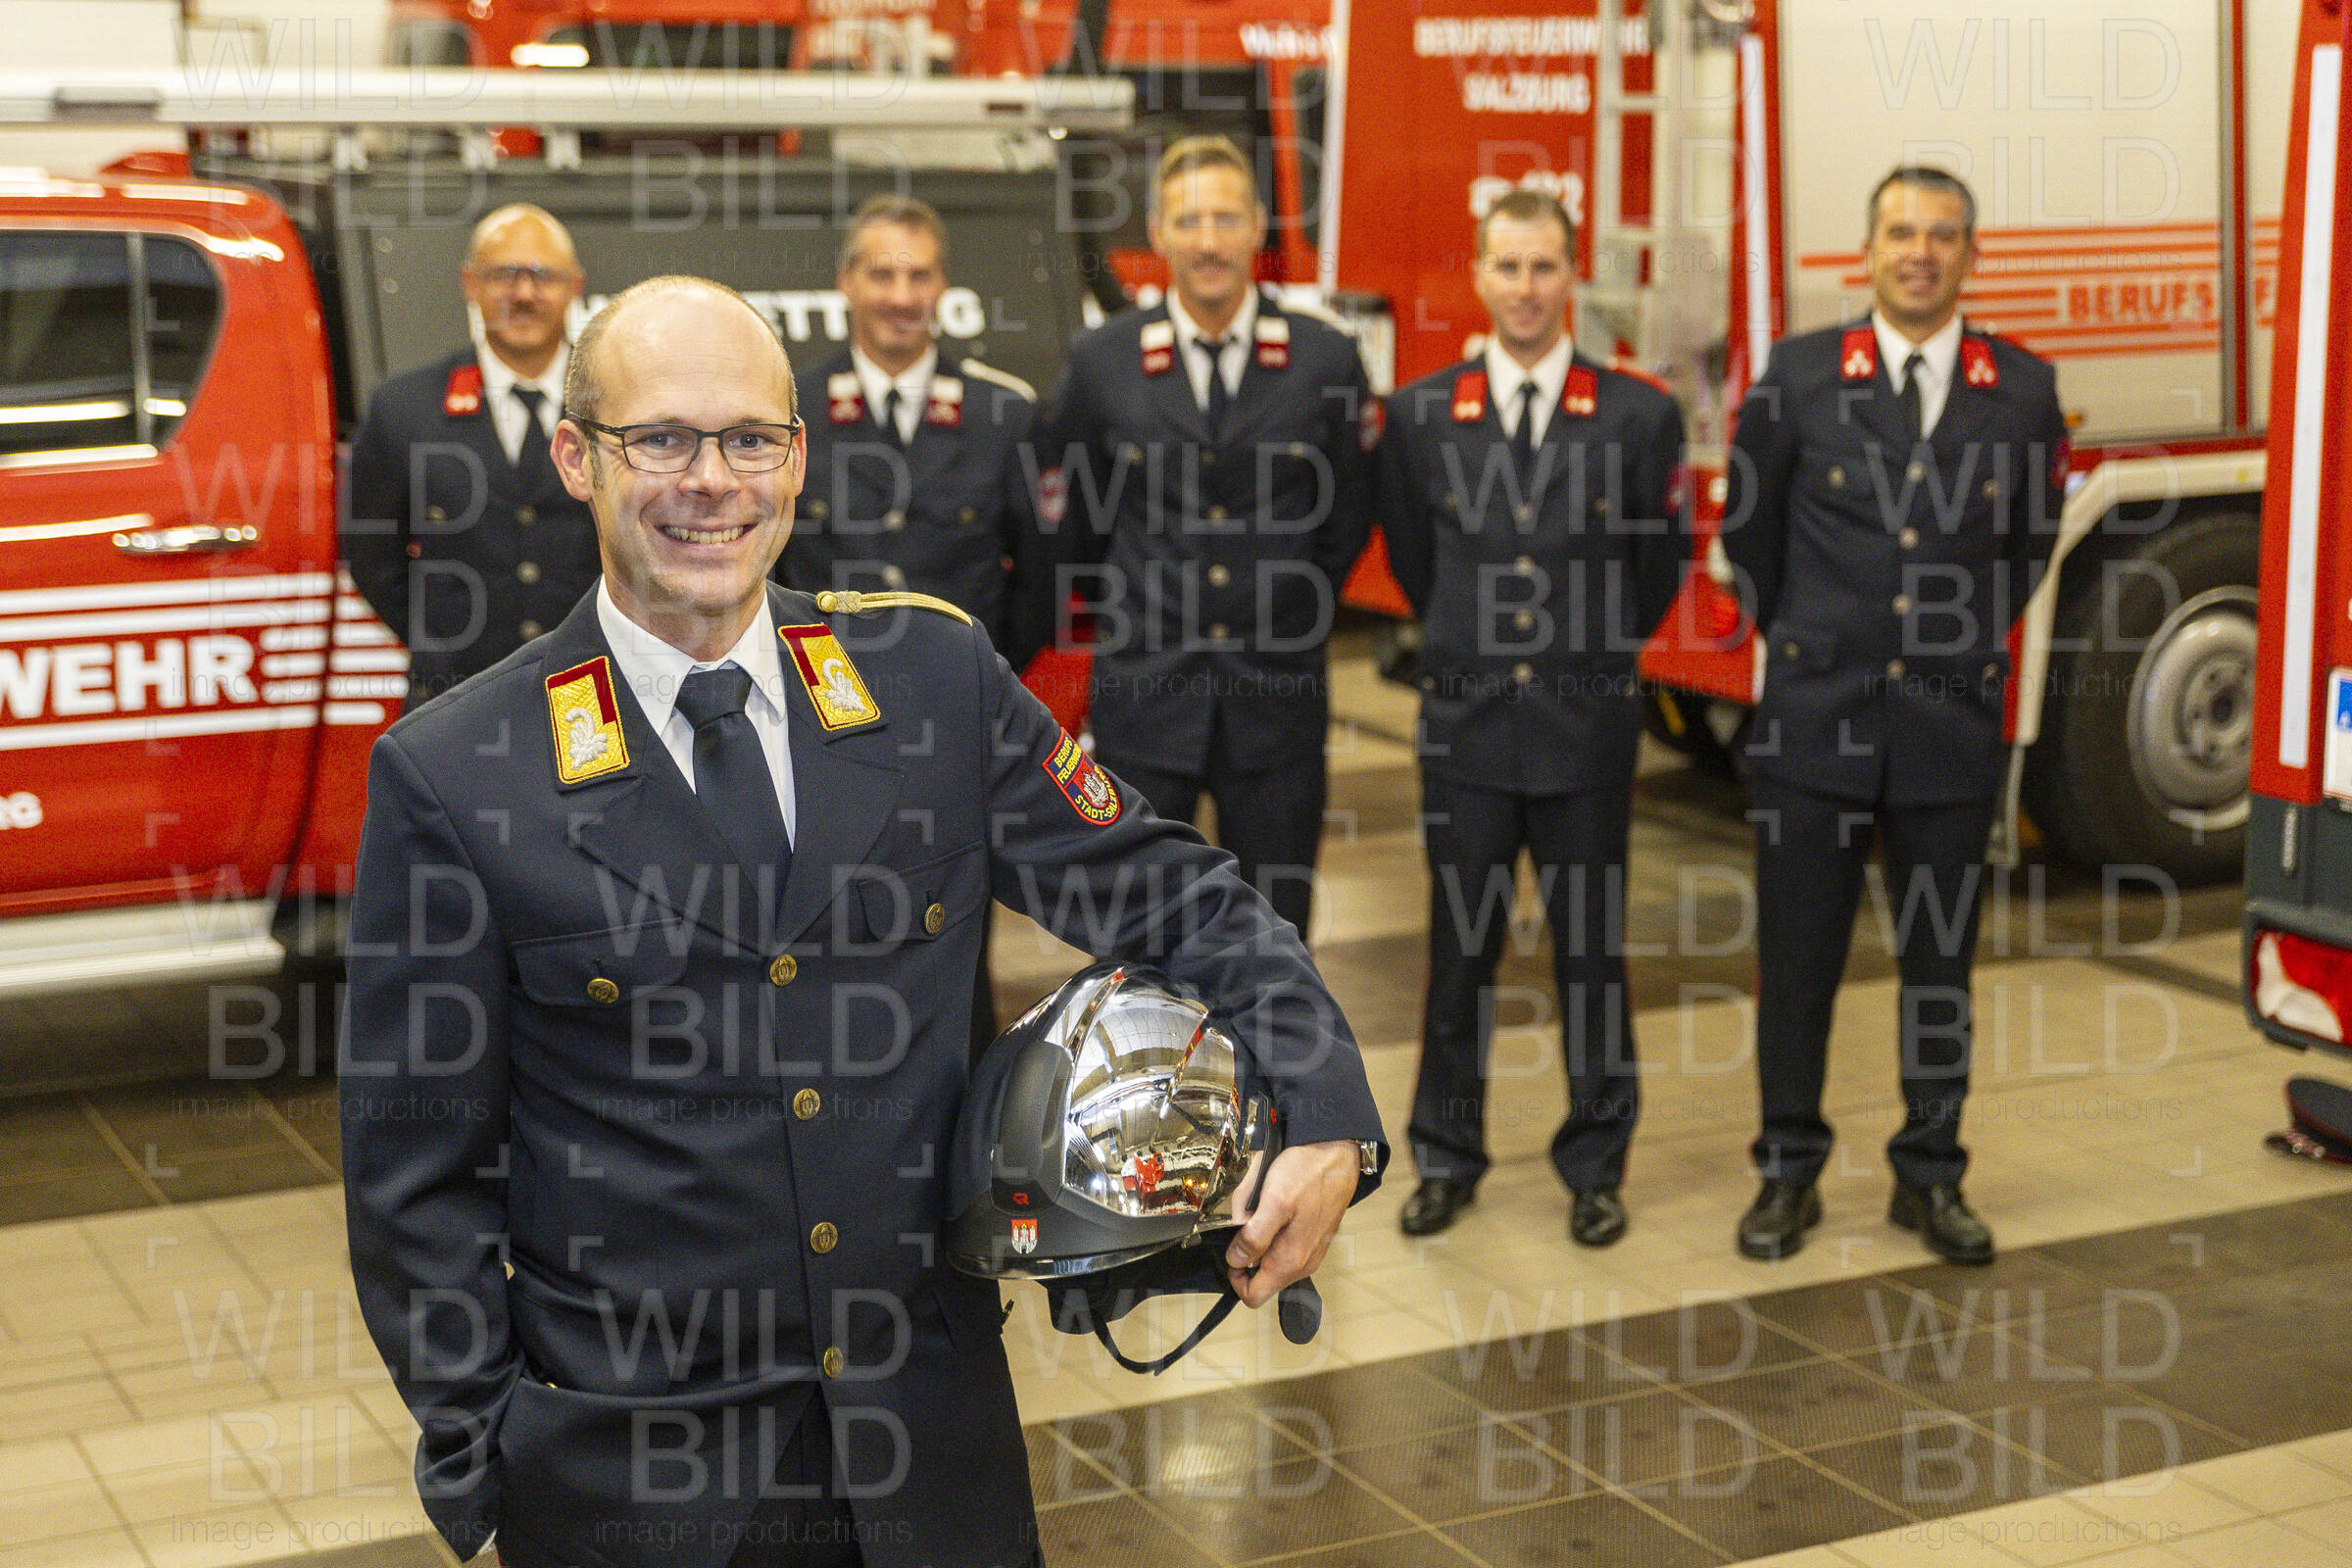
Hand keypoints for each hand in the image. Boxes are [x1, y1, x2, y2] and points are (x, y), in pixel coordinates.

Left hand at [1223, 1140, 1358, 1307]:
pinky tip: (1275, 1211)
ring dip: (1261, 1244)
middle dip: (1248, 1257)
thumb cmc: (1307, 1175)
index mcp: (1290, 1262)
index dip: (1235, 1278)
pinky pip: (1285, 1250)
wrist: (1338, 1155)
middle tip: (1246, 1225)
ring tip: (1261, 1214)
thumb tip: (1236, 1260)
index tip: (1233, 1250)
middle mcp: (1302, 1265)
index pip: (1253, 1296)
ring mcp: (1309, 1253)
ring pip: (1273, 1264)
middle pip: (1263, 1281)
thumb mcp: (1273, 1202)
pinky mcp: (1313, 1239)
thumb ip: (1254, 1237)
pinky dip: (1274, 1235)